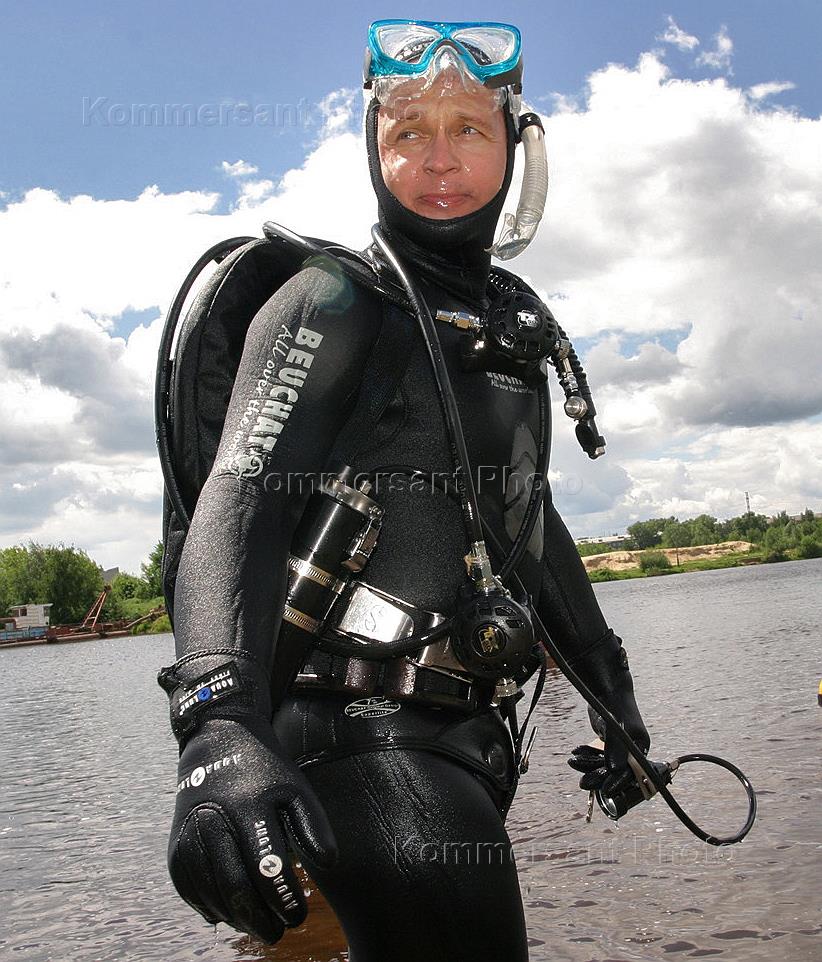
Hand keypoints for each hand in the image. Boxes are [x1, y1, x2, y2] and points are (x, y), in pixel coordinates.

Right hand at [169, 715, 336, 943]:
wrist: (216, 741)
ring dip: (236, 918)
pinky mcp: (175, 846)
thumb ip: (313, 826)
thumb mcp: (295, 789)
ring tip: (260, 926)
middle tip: (279, 932)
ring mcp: (189, 835)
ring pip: (211, 894)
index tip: (299, 916)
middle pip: (236, 888)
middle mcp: (214, 822)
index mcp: (249, 807)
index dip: (284, 899)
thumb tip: (328, 865)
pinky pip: (190, 890)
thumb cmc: (264, 771)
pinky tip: (232, 914)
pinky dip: (211, 907)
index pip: (268, 868)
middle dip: (259, 918)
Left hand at [567, 632, 650, 797]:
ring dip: (590, 767)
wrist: (606, 688)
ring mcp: (620, 747)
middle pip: (617, 772)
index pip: (632, 773)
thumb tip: (615, 771)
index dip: (618, 783)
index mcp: (641, 747)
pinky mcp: (609, 743)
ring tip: (574, 762)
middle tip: (583, 782)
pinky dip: (587, 757)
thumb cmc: (614, 703)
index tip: (605, 791)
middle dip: (600, 777)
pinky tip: (576, 753)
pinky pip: (598, 757)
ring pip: (606, 766)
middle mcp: (633, 750)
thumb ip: (615, 748)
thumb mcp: (614, 725)